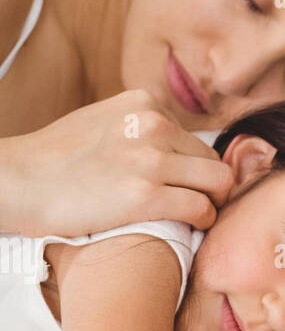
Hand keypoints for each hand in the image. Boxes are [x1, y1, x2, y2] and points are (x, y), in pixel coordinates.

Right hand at [0, 89, 232, 236]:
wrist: (19, 181)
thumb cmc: (56, 160)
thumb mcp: (102, 122)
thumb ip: (137, 129)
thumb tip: (170, 148)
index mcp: (143, 104)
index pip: (194, 137)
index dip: (193, 166)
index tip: (184, 185)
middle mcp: (152, 124)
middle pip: (212, 160)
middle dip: (210, 185)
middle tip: (198, 205)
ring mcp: (150, 159)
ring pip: (218, 183)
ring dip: (212, 204)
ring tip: (196, 218)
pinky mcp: (146, 195)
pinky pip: (201, 209)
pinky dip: (203, 221)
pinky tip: (190, 227)